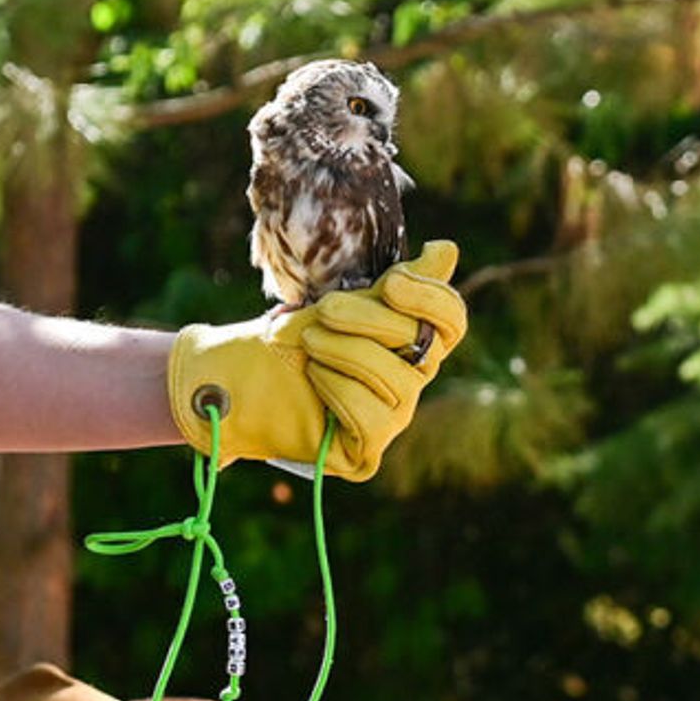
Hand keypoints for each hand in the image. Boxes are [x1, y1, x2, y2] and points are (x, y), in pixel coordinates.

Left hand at [293, 240, 466, 483]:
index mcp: (415, 341)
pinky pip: (370, 417)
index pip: (451, 321)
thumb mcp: (349, 300)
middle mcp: (412, 380)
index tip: (391, 283)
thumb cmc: (303, 334)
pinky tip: (316, 379)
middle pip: (421, 345)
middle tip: (325, 309)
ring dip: (344, 351)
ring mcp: (394, 417)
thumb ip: (400, 281)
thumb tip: (447, 250)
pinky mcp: (368, 450)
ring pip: (394, 379)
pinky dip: (337, 389)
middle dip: (368, 319)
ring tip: (310, 343)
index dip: (431, 299)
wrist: (248, 375)